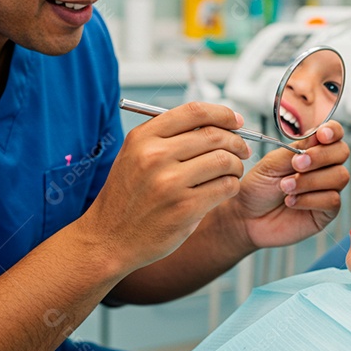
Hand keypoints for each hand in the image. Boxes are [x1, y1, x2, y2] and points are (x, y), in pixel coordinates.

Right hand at [79, 102, 252, 271]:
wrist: (108, 238)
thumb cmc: (127, 197)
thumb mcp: (135, 155)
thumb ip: (169, 136)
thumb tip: (215, 124)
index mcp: (143, 138)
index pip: (194, 112)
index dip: (222, 113)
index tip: (236, 120)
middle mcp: (155, 156)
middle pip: (214, 135)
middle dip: (236, 141)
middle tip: (242, 149)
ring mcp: (170, 183)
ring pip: (224, 161)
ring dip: (236, 165)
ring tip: (232, 172)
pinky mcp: (185, 208)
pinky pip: (225, 187)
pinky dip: (232, 186)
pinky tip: (223, 189)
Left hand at [233, 121, 349, 249]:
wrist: (247, 217)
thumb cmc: (258, 188)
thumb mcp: (272, 163)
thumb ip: (295, 150)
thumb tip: (317, 135)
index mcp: (310, 150)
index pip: (333, 134)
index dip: (332, 131)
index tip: (321, 135)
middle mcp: (323, 167)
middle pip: (342, 152)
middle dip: (320, 156)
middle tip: (296, 164)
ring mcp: (327, 189)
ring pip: (339, 176)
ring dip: (310, 180)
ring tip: (285, 187)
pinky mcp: (326, 211)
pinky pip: (332, 200)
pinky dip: (309, 199)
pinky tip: (291, 201)